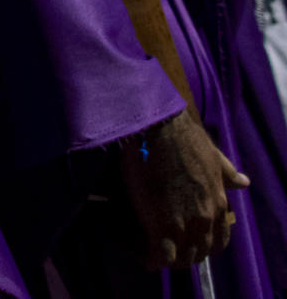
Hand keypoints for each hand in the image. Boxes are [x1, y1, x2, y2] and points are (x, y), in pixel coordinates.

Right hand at [119, 110, 247, 269]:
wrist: (159, 130)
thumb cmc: (184, 138)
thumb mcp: (213, 156)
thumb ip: (227, 173)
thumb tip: (244, 183)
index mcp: (219, 204)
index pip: (218, 241)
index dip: (202, 245)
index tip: (188, 241)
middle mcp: (205, 219)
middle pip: (199, 253)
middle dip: (184, 253)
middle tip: (167, 247)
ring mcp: (183, 224)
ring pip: (180, 258)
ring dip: (168, 258)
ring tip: (153, 251)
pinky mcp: (160, 225)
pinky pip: (160, 255)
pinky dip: (152, 258)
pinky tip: (144, 255)